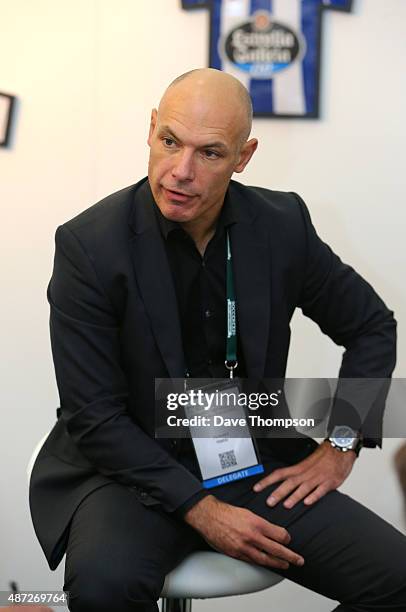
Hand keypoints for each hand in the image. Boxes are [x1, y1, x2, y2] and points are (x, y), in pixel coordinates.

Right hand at [184, 495, 303, 569]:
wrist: (208, 516)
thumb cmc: (226, 512)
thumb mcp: (248, 512)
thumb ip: (260, 523)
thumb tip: (271, 531)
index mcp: (256, 523)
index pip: (279, 534)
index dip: (287, 538)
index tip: (288, 539)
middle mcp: (252, 536)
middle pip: (277, 550)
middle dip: (290, 556)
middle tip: (298, 560)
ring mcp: (244, 547)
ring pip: (266, 559)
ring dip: (277, 563)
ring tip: (285, 566)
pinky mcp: (236, 554)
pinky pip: (252, 561)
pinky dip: (261, 563)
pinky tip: (266, 564)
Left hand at [253, 441, 356, 508]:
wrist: (340, 449)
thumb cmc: (323, 457)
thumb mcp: (307, 463)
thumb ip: (297, 473)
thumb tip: (283, 483)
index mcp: (299, 468)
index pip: (279, 474)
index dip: (267, 481)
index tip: (256, 488)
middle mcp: (306, 473)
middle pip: (289, 482)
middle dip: (279, 492)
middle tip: (269, 502)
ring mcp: (318, 478)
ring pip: (304, 487)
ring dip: (295, 496)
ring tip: (286, 505)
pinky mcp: (330, 482)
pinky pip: (321, 490)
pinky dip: (314, 496)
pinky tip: (308, 502)